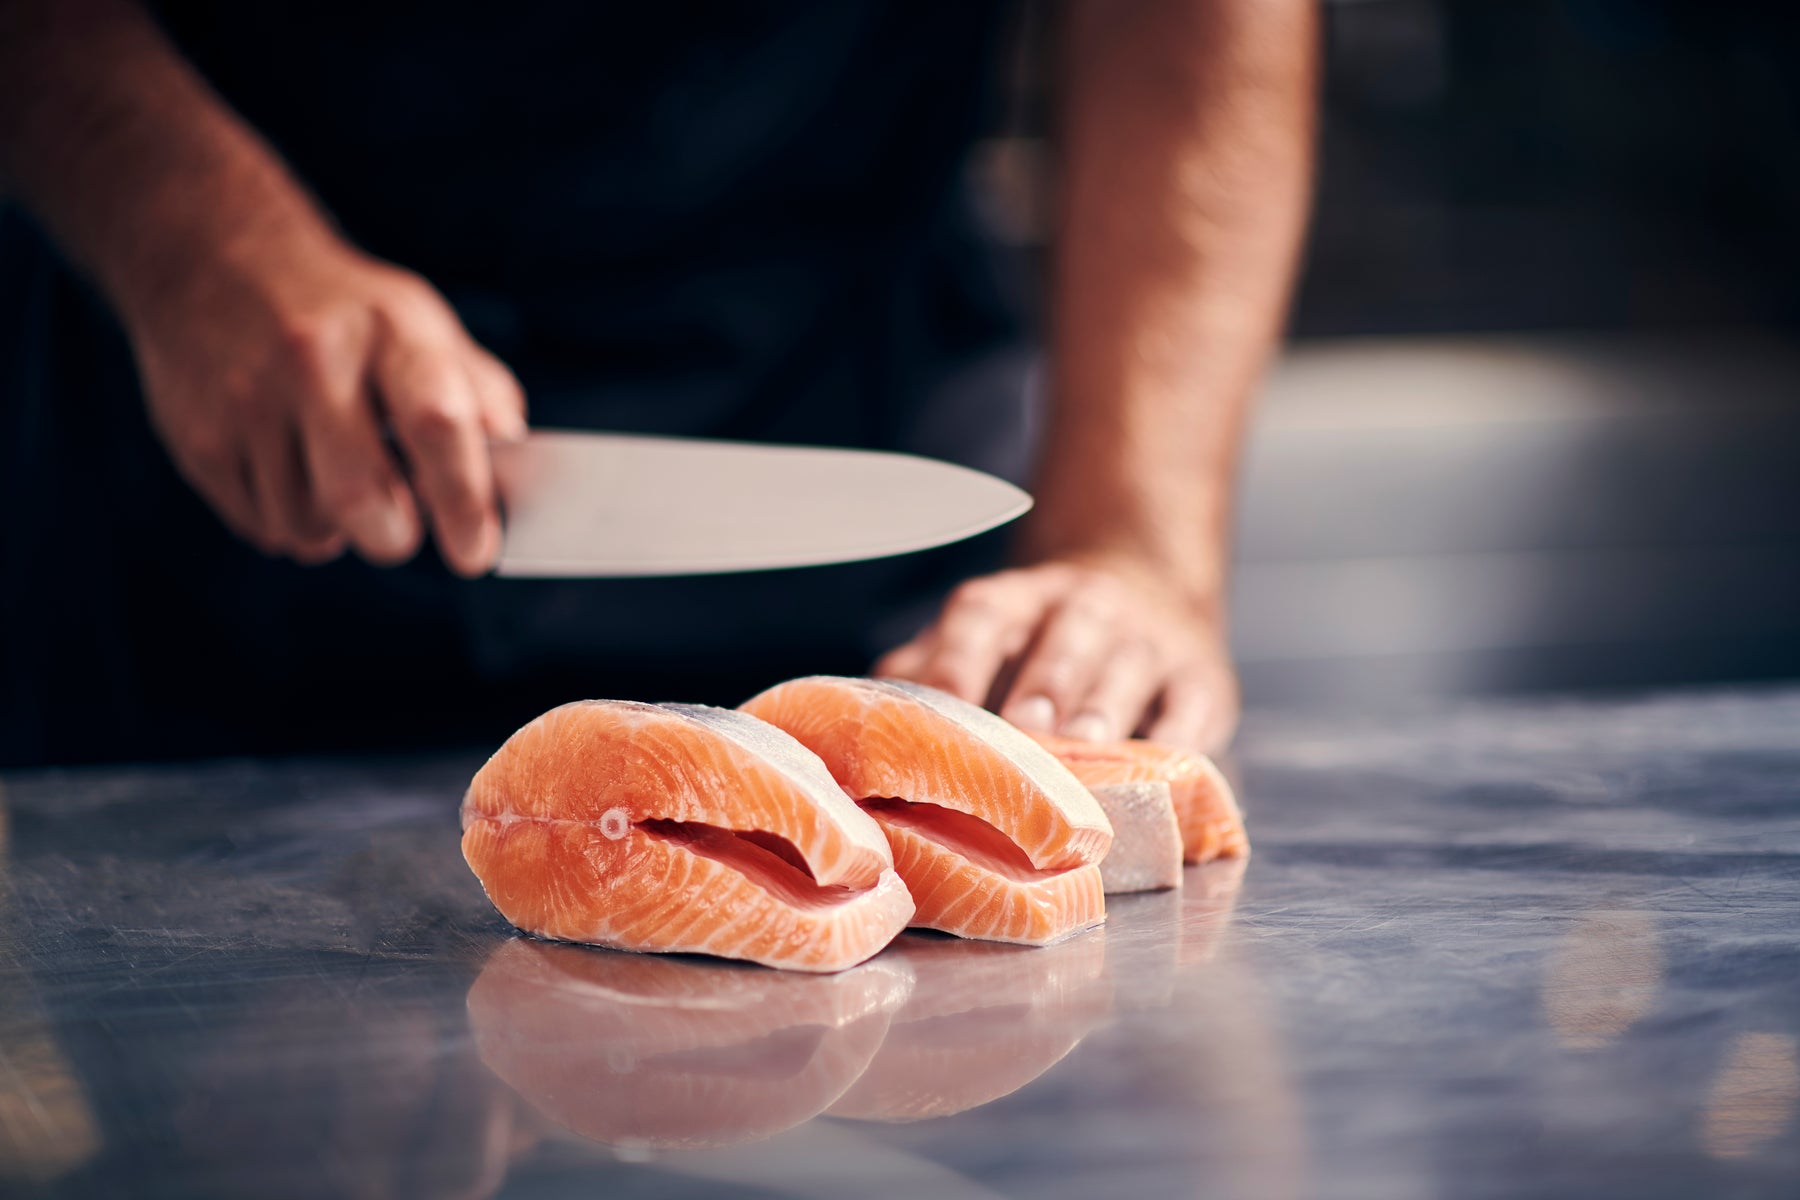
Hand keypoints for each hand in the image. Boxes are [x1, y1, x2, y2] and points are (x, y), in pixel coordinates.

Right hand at [123, 229, 525, 574]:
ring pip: (309, 525)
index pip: (439, 425)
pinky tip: (292, 474)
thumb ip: (480, 392)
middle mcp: (314, 361)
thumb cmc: (343, 309)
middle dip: (394, 536)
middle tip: (400, 527)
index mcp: (390, 330)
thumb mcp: (420, 323)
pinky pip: (262, 524)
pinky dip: (290, 522)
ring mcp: (248, 399)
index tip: (476, 552)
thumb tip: (515, 463)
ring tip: (337, 481)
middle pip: (363, 497)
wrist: (210, 255)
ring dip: (337, 529)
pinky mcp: (198, 436)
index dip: (464, 501)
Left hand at [873, 558, 1238, 752]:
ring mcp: (1149, 641)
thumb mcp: (982, 640)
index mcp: (1015, 601)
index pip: (981, 617)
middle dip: (1043, 684)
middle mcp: (1084, 608)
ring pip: (1127, 667)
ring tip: (1088, 746)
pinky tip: (1163, 772)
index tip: (940, 710)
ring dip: (1106, 707)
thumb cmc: (1039, 642)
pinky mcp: (1203, 680)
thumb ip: (928, 672)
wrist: (1149, 590)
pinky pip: (1194, 708)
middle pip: (1062, 640)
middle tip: (1024, 731)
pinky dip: (1181, 741)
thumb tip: (853, 730)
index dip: (958, 661)